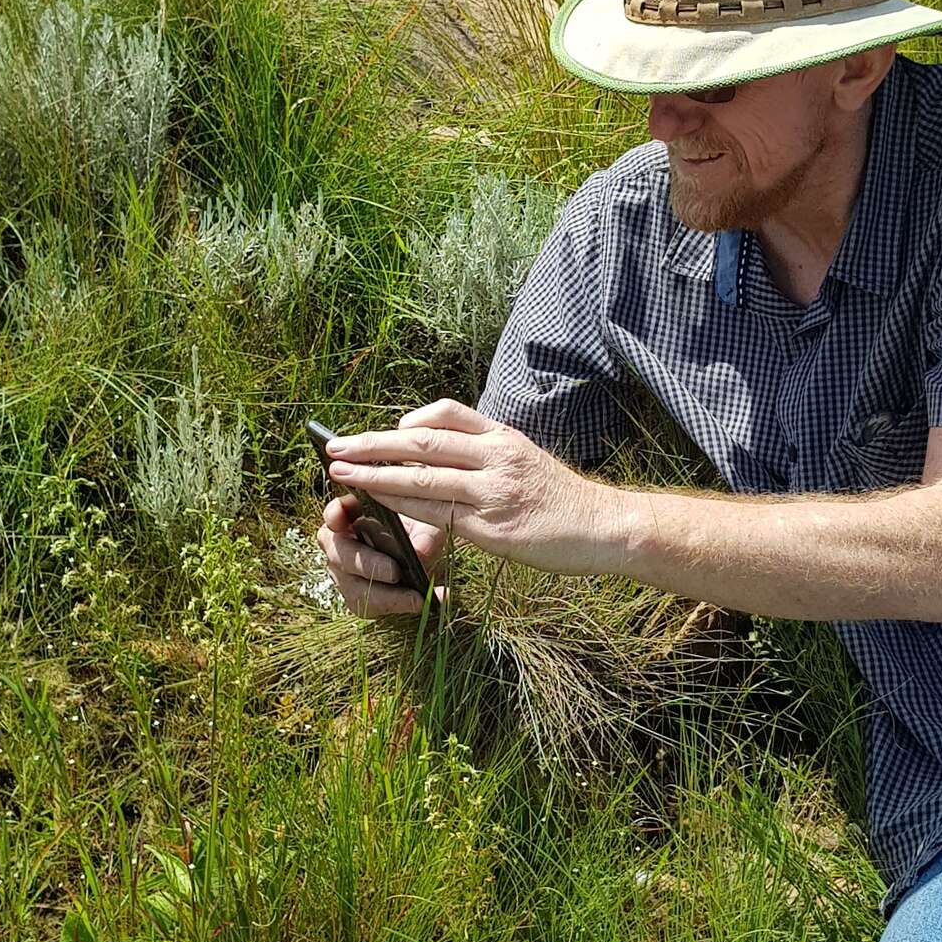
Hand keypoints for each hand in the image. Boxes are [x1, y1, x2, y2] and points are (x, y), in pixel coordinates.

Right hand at [317, 493, 448, 619]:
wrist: (423, 558)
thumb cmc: (419, 531)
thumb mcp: (427, 527)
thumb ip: (426, 535)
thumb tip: (421, 553)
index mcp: (352, 515)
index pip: (334, 512)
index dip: (334, 515)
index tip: (340, 518)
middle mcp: (340, 544)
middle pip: (340, 555)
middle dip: (368, 565)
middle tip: (395, 573)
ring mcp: (343, 572)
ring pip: (353, 587)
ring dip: (387, 595)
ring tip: (419, 598)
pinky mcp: (355, 596)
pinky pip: (368, 606)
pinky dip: (397, 606)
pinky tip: (424, 602)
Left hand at [320, 399, 612, 575]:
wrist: (604, 527)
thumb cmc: (561, 499)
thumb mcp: (525, 460)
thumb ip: (484, 456)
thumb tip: (435, 459)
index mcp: (503, 436)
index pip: (446, 413)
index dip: (408, 420)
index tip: (383, 430)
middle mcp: (496, 456)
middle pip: (421, 440)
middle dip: (372, 444)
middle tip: (337, 447)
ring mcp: (493, 491)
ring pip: (421, 477)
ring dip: (374, 475)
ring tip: (342, 474)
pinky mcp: (493, 528)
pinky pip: (437, 514)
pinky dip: (402, 508)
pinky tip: (379, 507)